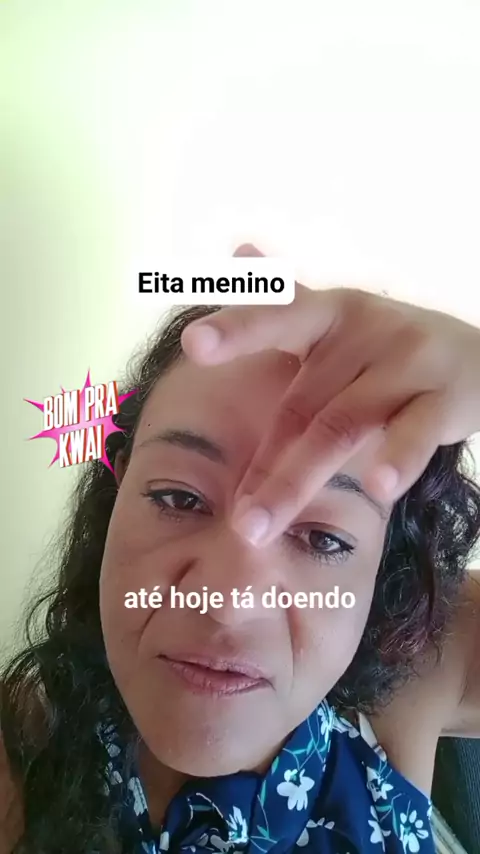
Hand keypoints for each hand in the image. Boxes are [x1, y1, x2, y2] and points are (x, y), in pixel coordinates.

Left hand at [181, 245, 479, 545]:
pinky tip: (377, 486)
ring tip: (260, 526)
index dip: (238, 328)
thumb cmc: (390, 349)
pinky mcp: (446, 397)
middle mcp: (367, 330)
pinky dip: (398, 457)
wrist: (479, 358)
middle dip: (266, 465)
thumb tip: (237, 250)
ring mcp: (408, 361)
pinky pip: (416, 431)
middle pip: (303, 404)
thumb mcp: (340, 319)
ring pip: (343, 425)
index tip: (193, 343)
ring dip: (298, 479)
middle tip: (234, 519)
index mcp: (331, 313)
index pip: (278, 316)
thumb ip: (286, 299)